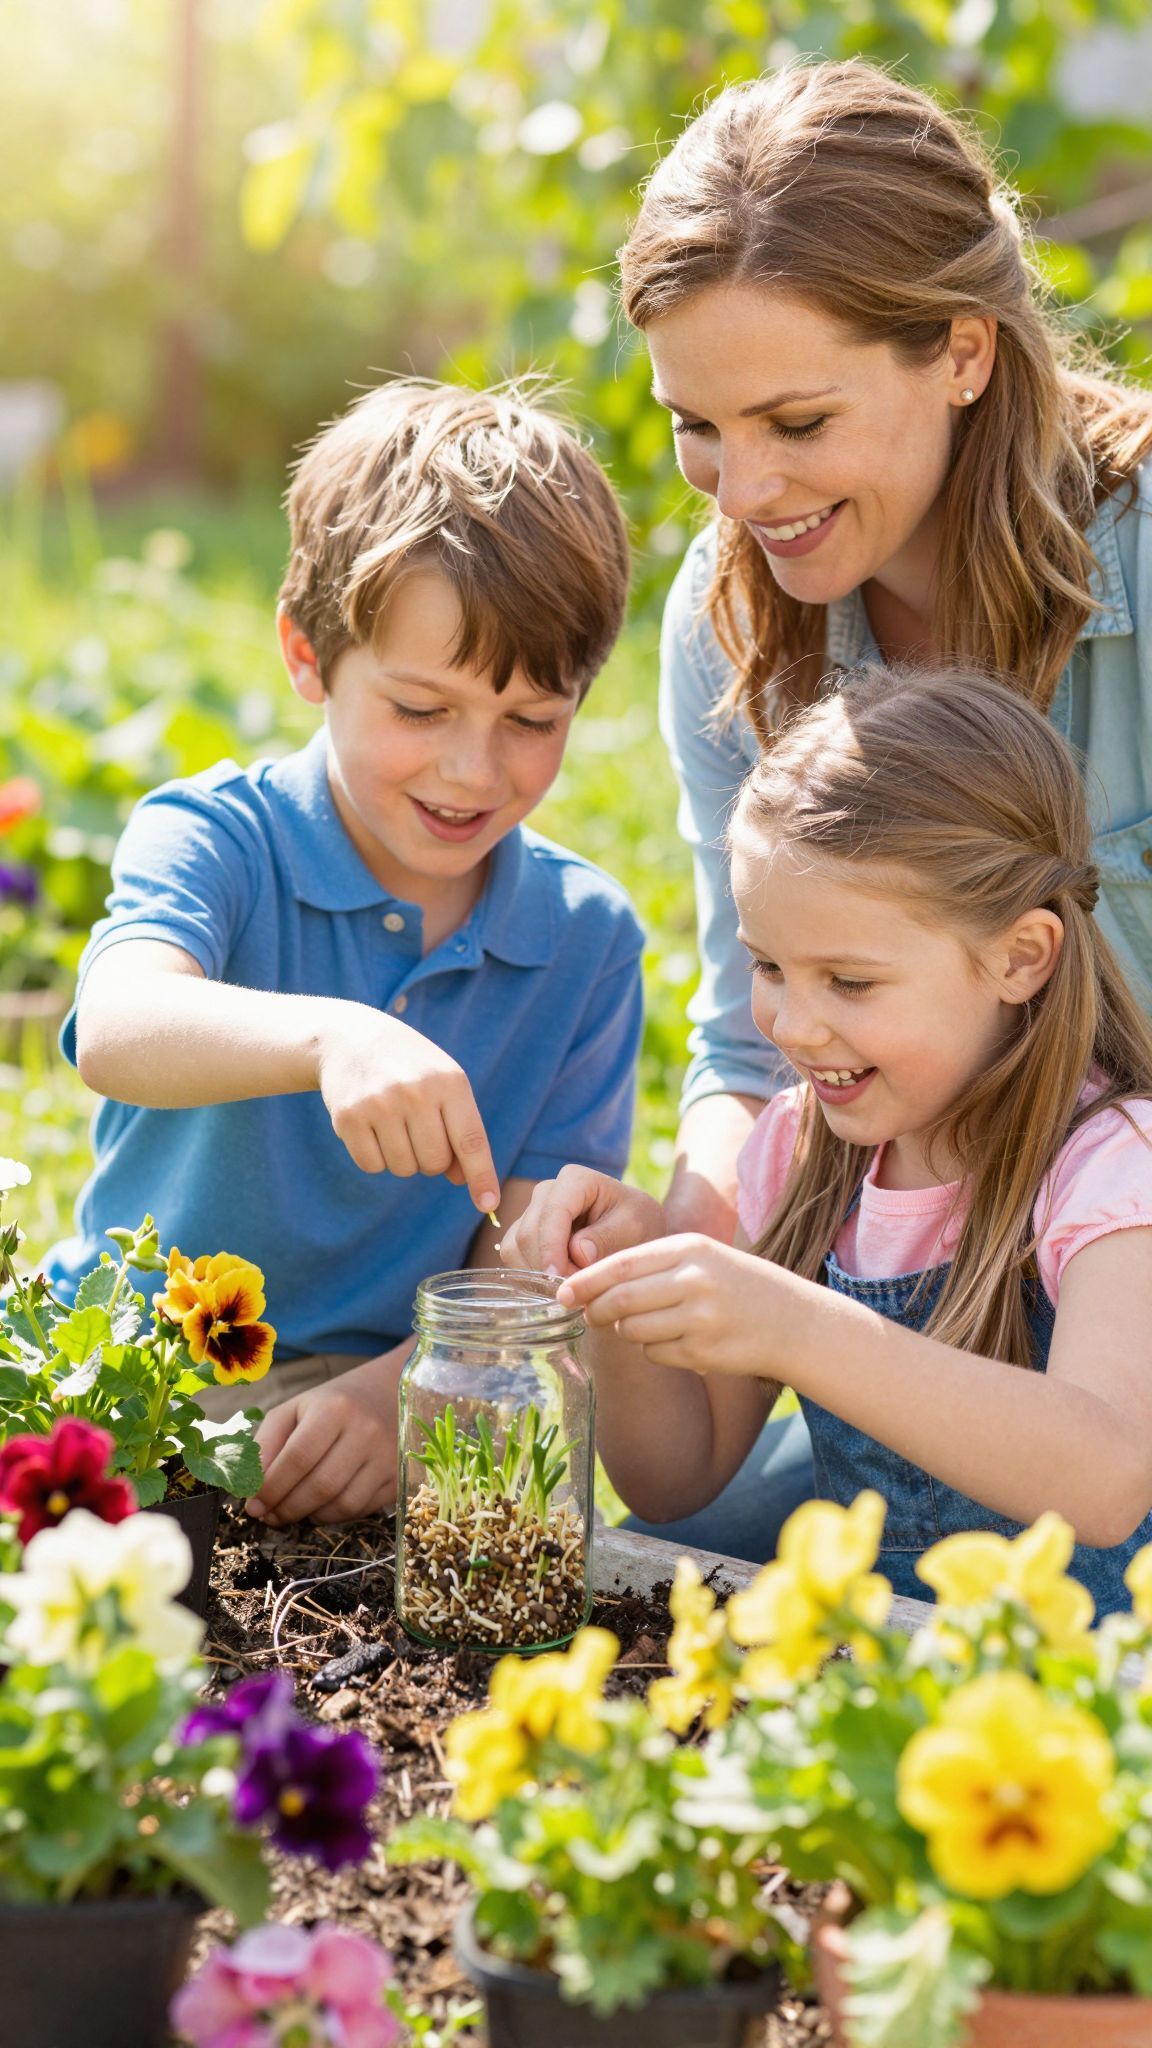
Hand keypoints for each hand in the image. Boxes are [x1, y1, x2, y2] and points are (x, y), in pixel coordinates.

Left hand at [246, 1345, 409, 1525]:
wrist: (387, 1393)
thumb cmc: (330, 1405)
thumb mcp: (294, 1410)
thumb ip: (267, 1444)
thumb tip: (252, 1491)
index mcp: (334, 1408)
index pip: (297, 1458)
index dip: (271, 1487)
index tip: (253, 1505)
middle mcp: (366, 1431)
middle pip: (320, 1486)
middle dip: (286, 1508)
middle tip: (269, 1516)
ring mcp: (386, 1456)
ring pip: (342, 1504)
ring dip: (309, 1516)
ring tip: (291, 1512)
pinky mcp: (397, 1478)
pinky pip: (360, 1510)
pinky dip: (333, 1516)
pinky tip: (319, 1506)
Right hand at [316, 1009, 498, 1213]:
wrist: (351, 1039)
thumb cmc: (410, 1068)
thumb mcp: (444, 1085)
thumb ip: (460, 1129)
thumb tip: (463, 1180)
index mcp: (449, 1083)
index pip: (470, 1141)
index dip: (481, 1176)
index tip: (488, 1203)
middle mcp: (416, 1093)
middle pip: (434, 1163)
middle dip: (430, 1158)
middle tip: (418, 1129)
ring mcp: (380, 1105)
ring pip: (403, 1168)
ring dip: (402, 1158)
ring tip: (394, 1124)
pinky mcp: (348, 1118)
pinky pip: (372, 1165)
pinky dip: (375, 1157)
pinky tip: (371, 1127)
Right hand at [498, 1165, 665, 1276]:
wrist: (633, 1234)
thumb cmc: (638, 1225)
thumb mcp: (636, 1227)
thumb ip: (608, 1237)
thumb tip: (577, 1252)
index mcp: (575, 1179)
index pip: (553, 1212)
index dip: (552, 1246)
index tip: (558, 1276)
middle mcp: (546, 1192)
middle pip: (529, 1233)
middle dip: (548, 1267)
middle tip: (579, 1291)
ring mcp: (531, 1213)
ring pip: (515, 1248)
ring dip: (538, 1276)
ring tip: (575, 1288)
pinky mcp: (523, 1236)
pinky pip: (514, 1259)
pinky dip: (532, 1279)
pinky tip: (559, 1287)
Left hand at [556, 1233, 789, 1377]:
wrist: (792, 1321)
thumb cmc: (736, 1284)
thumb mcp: (700, 1257)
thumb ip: (650, 1266)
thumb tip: (590, 1286)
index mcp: (689, 1248)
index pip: (622, 1264)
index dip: (586, 1281)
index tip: (560, 1292)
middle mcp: (694, 1281)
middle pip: (620, 1300)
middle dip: (596, 1311)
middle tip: (588, 1315)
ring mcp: (700, 1319)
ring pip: (633, 1330)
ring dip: (628, 1331)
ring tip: (649, 1323)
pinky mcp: (703, 1353)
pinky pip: (655, 1354)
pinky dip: (654, 1350)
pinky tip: (679, 1341)